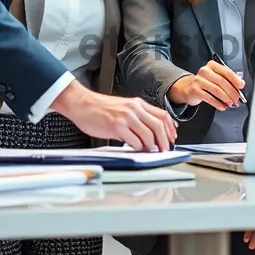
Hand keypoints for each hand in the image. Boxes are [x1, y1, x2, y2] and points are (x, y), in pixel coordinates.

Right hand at [51, 82, 176, 151]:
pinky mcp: (116, 126)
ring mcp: (126, 117)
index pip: (162, 115)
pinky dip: (138, 147)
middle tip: (165, 149)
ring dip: (152, 145)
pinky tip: (137, 149)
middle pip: (158, 125)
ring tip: (151, 151)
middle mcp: (134, 109)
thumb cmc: (100, 108)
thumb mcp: (123, 108)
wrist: (82, 104)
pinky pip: (134, 140)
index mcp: (138, 104)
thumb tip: (149, 134)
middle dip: (164, 140)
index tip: (172, 138)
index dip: (170, 128)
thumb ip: (136, 118)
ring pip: (148, 134)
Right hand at [167, 60, 243, 110]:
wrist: (187, 87)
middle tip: (237, 99)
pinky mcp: (195, 90)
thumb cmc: (205, 82)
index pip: (226, 71)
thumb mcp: (215, 77)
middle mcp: (205, 71)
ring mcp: (198, 80)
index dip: (235, 80)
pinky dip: (217, 104)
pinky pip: (209, 98)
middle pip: (222, 81)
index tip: (241, 86)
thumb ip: (227, 80)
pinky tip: (222, 107)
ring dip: (225, 98)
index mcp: (212, 66)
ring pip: (216, 90)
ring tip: (230, 103)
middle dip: (231, 92)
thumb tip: (239, 86)